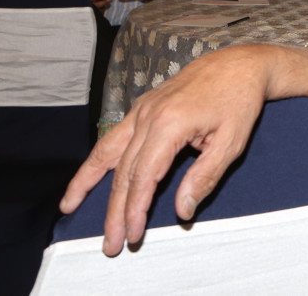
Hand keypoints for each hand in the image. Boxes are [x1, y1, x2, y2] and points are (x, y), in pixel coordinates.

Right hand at [59, 45, 271, 255]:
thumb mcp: (232, 142)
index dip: (135, 209)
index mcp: (169, 124)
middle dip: (114, 210)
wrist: (238, 65)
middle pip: (123, 171)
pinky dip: (97, 159)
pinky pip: (113, 138)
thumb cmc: (238, 101)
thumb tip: (182, 210)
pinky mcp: (144, 107)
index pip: (144, 177)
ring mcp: (142, 110)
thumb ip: (205, 177)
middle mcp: (148, 116)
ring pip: (107, 151)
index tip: (132, 235)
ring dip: (87, 183)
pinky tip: (87, 175)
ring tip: (68, 207)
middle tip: (110, 243)